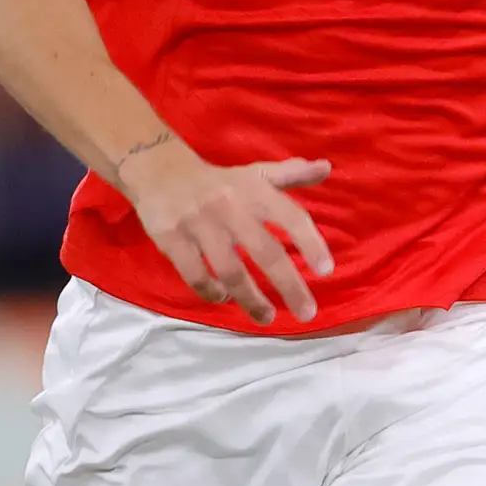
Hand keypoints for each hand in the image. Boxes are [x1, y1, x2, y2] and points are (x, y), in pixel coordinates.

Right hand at [120, 141, 333, 323]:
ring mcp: (199, 224)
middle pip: (265, 252)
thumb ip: (291, 175)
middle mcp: (230, 206)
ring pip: (230, 271)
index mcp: (254, 190)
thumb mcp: (255, 173)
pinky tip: (223, 297)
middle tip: (306, 313)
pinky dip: (211, 291)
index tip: (326, 272)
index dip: (311, 243)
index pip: (291, 216)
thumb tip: (327, 168)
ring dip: (251, 299)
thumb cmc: (219, 180)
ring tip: (266, 317)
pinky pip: (195, 275)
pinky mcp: (172, 239)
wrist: (159, 171)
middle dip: (289, 285)